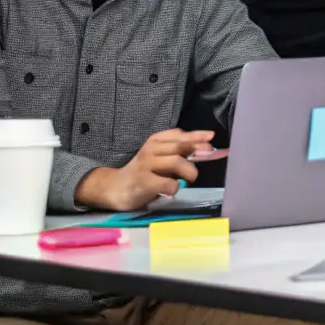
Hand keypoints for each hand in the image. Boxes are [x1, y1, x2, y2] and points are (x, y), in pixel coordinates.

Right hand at [75, 129, 213, 211]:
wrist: (114, 189)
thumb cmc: (143, 173)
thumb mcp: (158, 157)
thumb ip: (177, 152)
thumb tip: (204, 149)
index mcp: (155, 142)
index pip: (177, 134)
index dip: (196, 135)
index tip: (211, 136)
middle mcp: (150, 150)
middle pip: (179, 146)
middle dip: (196, 149)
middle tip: (208, 154)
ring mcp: (146, 166)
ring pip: (176, 162)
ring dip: (189, 171)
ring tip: (191, 179)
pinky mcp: (143, 183)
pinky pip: (167, 183)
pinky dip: (175, 187)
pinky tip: (172, 190)